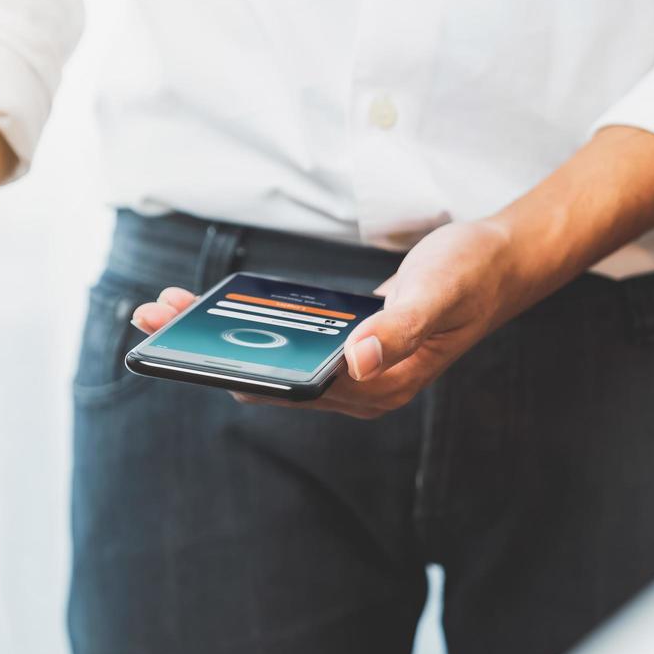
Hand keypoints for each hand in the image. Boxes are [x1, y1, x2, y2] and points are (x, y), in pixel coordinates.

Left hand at [132, 219, 528, 418]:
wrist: (503, 261)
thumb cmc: (472, 273)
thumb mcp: (437, 292)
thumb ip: (400, 328)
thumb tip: (356, 359)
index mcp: (378, 388)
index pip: (290, 388)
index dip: (231, 367)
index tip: (181, 342)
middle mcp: (361, 391)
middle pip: (270, 379)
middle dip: (208, 350)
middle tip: (151, 316)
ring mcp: (355, 375)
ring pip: (275, 364)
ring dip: (222, 339)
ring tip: (170, 310)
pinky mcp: (350, 351)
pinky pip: (291, 347)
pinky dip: (253, 331)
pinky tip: (219, 313)